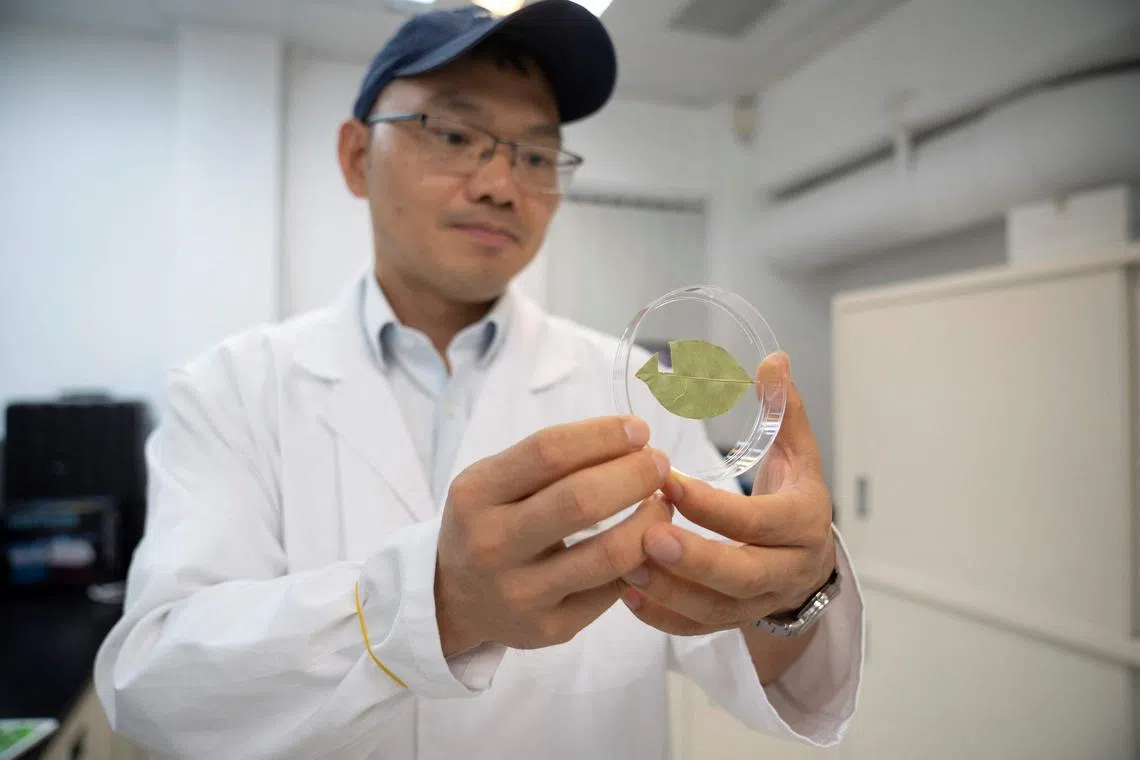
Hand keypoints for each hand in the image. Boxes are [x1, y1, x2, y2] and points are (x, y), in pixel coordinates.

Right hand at [436, 416, 673, 654]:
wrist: (456, 599)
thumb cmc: (490, 522)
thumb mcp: (494, 482)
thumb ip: (550, 461)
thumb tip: (631, 438)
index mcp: (476, 495)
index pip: (548, 453)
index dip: (602, 436)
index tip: (639, 430)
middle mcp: (492, 545)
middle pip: (581, 501)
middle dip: (635, 475)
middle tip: (659, 464)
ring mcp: (519, 593)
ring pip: (608, 554)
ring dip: (651, 522)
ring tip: (663, 504)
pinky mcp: (548, 628)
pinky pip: (612, 590)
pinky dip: (639, 561)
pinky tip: (645, 544)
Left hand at [619, 352, 836, 634]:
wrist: (808, 563)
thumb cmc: (792, 497)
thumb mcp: (797, 453)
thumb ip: (783, 409)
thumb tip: (775, 358)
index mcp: (802, 523)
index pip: (759, 522)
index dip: (713, 506)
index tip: (667, 482)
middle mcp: (786, 570)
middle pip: (742, 575)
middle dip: (693, 559)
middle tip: (645, 536)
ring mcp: (759, 603)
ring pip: (715, 610)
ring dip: (668, 590)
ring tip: (623, 562)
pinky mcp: (733, 622)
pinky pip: (697, 628)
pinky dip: (662, 616)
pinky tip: (625, 590)